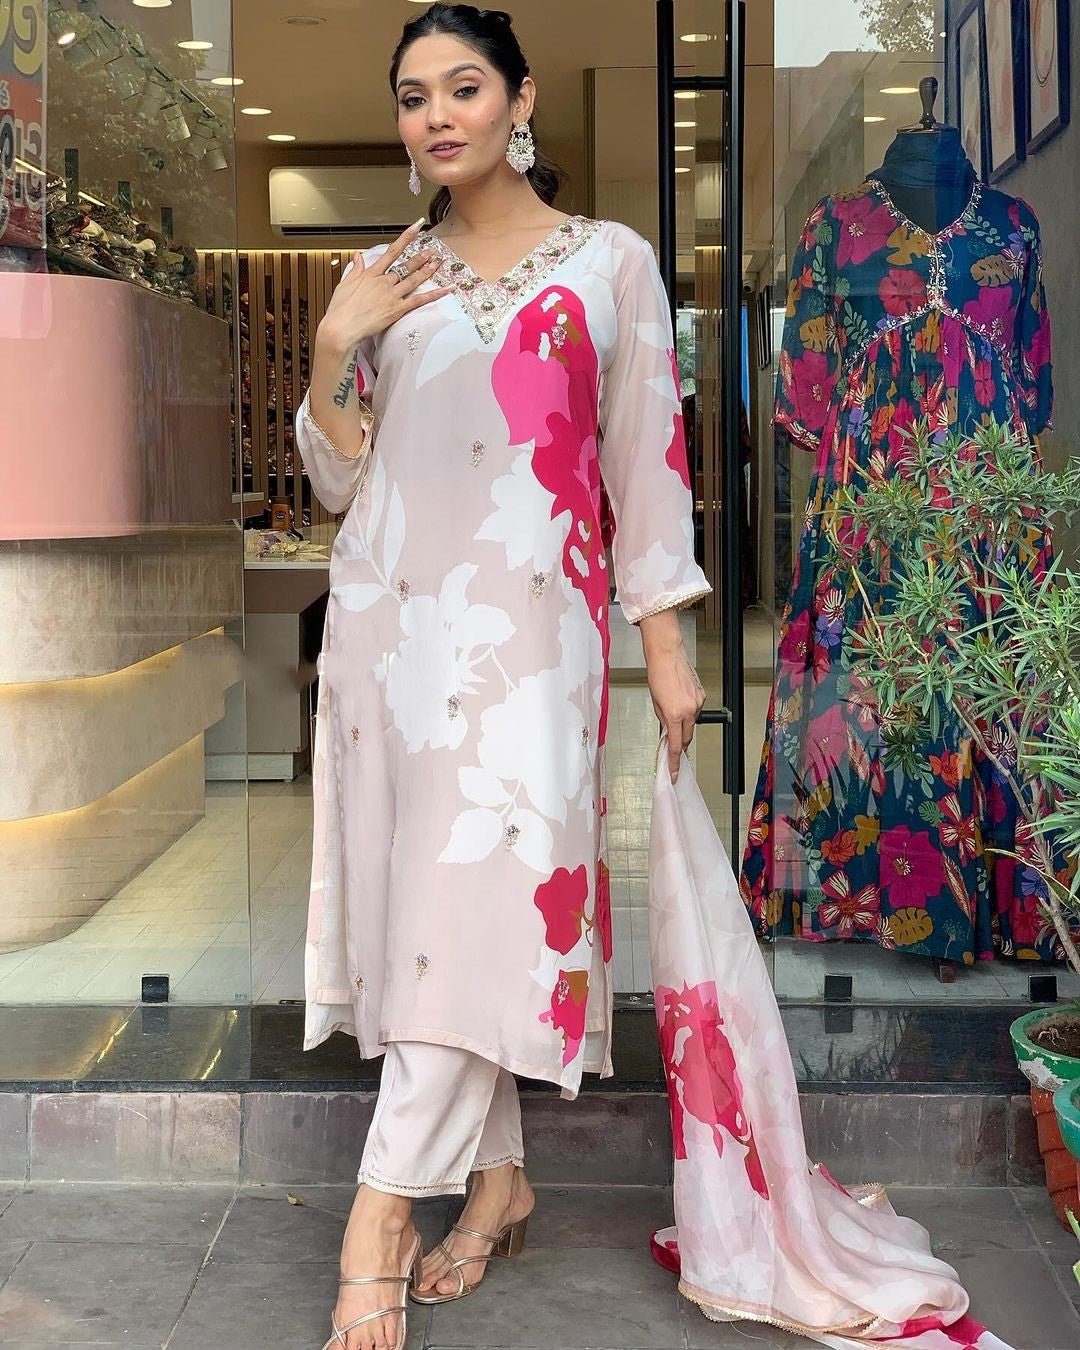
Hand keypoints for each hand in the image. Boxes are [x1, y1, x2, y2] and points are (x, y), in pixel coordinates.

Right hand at [315, 218, 451, 354]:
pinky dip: (434, 294)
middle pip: (406, 266)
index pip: (392, 251)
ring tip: (438, 262)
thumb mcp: (344, 284)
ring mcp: (391, 295)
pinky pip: (419, 300)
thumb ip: (355, 269)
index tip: (416, 227)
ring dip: (428, 270)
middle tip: (432, 250)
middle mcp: (383, 282)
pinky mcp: (396, 310)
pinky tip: (446, 289)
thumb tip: (358, 255)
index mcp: (371, 274)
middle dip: (420, 257)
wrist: (341, 327)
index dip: (406, 238)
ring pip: (414, 279)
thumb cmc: (340, 309)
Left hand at [640, 612, 705, 782]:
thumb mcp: (655, 702)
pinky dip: (688, 711)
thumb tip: (667, 732)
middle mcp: (689, 710)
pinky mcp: (702, 695)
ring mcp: (698, 703)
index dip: (674, 762)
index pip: (674, 745)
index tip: (673, 773)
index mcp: (674, 714)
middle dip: (679, 744)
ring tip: (672, 711)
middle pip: (686, 737)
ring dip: (683, 724)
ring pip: (691, 723)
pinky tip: (680, 700)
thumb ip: (663, 720)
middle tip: (672, 748)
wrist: (667, 655)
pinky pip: (695, 710)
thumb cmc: (657, 675)